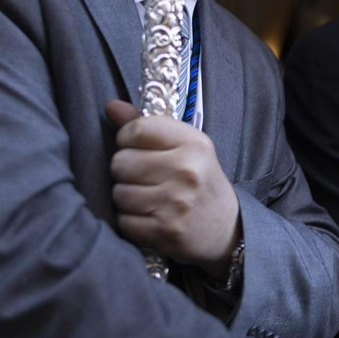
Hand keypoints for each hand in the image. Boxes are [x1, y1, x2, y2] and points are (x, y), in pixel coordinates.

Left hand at [105, 99, 239, 276]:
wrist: (228, 229)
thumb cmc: (200, 183)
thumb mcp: (185, 148)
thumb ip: (148, 126)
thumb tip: (110, 106)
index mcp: (194, 143)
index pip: (136, 130)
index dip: (126, 139)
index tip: (135, 148)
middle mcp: (187, 171)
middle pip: (121, 162)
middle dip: (124, 171)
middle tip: (143, 178)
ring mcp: (176, 203)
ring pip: (119, 193)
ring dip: (126, 198)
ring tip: (146, 199)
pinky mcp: (166, 231)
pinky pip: (124, 221)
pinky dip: (130, 221)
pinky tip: (148, 218)